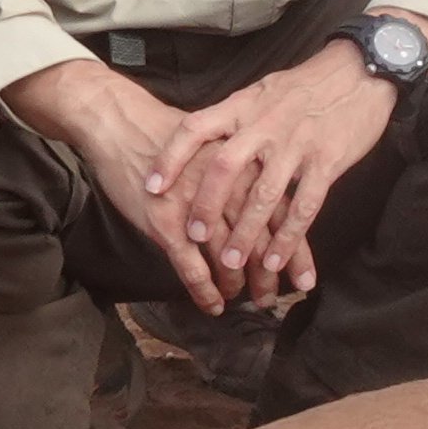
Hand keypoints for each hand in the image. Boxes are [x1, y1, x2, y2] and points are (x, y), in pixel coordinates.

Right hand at [4, 55, 270, 313]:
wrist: (120, 123)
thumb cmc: (168, 134)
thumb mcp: (217, 144)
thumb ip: (244, 172)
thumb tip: (267, 200)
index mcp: (244, 168)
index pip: (280, 216)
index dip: (296, 252)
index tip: (306, 279)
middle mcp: (226, 189)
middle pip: (259, 241)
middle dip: (271, 276)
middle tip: (277, 299)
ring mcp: (195, 209)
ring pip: (228, 258)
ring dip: (241, 285)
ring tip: (252, 303)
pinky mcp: (164, 223)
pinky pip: (191, 267)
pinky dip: (205, 290)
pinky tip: (213, 306)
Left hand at [144, 45, 406, 307]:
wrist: (361, 70)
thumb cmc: (307, 86)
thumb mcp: (263, 92)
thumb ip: (236, 118)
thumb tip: (204, 143)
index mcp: (244, 106)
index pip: (196, 128)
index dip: (170, 158)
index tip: (151, 186)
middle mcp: (265, 125)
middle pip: (225, 168)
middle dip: (207, 205)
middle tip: (194, 237)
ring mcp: (296, 144)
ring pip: (264, 195)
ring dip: (247, 233)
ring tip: (233, 263)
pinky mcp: (328, 161)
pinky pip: (304, 206)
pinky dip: (289, 237)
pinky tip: (278, 260)